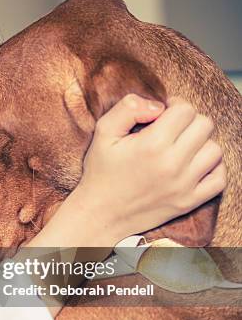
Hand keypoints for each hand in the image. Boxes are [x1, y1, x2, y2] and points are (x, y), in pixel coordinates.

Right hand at [74, 94, 226, 239]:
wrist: (101, 213)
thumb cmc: (101, 171)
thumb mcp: (103, 132)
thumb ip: (128, 108)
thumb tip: (159, 106)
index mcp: (152, 145)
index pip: (185, 110)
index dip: (174, 106)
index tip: (162, 114)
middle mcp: (172, 164)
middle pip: (204, 126)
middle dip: (188, 122)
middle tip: (170, 130)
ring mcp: (184, 185)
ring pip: (215, 150)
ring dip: (200, 144)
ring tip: (180, 148)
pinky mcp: (189, 201)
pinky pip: (219, 178)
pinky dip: (212, 168)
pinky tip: (193, 165)